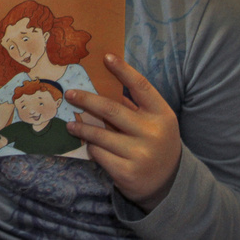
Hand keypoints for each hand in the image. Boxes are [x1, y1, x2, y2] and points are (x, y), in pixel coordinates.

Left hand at [65, 53, 180, 212]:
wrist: (169, 182)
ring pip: (99, 135)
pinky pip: (99, 154)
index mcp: (162, 115)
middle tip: (70, 94)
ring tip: (70, 125)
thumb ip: (132, 105)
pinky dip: (92, 148)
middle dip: (86, 100)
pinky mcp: (127, 172)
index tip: (106, 57)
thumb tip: (100, 83)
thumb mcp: (153, 121)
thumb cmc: (154, 142)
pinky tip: (91, 147)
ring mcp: (140, 154)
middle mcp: (153, 133)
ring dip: (81, 128)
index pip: (141, 87)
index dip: (123, 70)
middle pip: (111, 109)